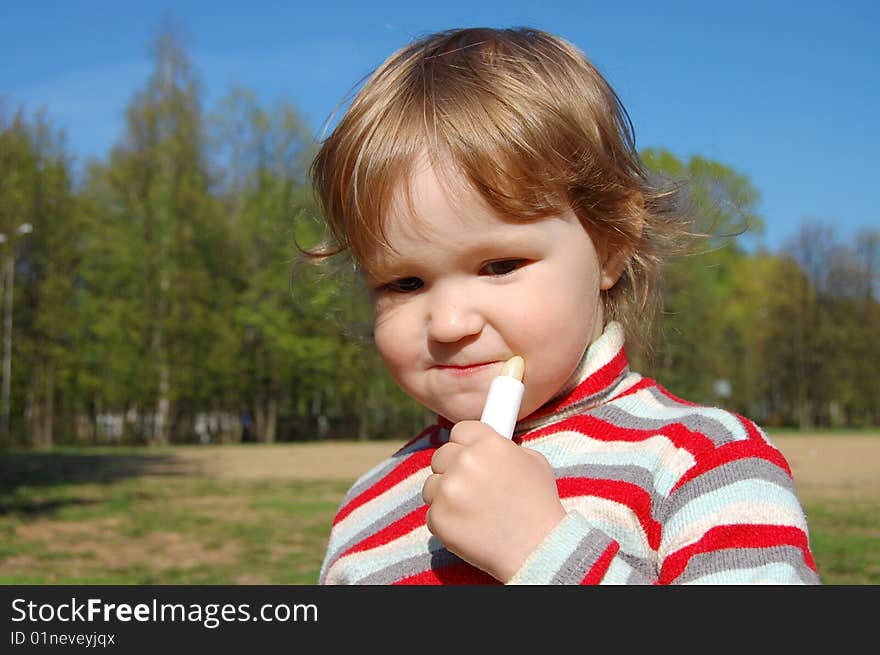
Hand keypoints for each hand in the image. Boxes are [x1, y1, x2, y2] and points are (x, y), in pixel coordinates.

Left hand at [421, 420, 566, 582]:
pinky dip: (446, 521)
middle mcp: (465, 461)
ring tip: (471, 510)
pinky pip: (432, 513)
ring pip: (431, 484)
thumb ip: (505, 447)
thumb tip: (489, 445)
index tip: (470, 455)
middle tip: (472, 487)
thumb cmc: (540, 505)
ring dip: (445, 495)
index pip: (460, 430)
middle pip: (441, 455)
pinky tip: (468, 527)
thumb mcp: (533, 461)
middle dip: (453, 469)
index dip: (465, 444)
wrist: (538, 548)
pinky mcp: (439, 517)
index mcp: (488, 443)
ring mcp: (448, 489)